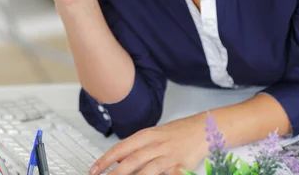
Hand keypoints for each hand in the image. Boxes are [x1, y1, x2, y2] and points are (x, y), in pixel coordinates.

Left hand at [91, 115, 208, 174]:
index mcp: (147, 135)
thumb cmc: (179, 131)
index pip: (121, 148)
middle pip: (131, 161)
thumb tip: (119, 158)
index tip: (94, 169)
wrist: (203, 128)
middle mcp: (156, 145)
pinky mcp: (180, 167)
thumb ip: (138, 146)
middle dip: (114, 173)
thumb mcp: (155, 134)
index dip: (105, 159)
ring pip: (146, 171)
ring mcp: (168, 157)